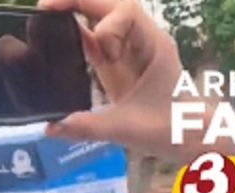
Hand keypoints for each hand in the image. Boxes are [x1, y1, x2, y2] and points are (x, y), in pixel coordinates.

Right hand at [38, 0, 234, 162]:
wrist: (191, 137)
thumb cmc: (171, 130)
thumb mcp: (128, 129)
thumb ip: (89, 126)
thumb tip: (51, 127)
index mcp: (153, 45)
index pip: (128, 12)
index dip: (107, 25)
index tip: (100, 52)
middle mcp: (141, 39)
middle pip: (110, 4)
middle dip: (78, 0)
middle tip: (44, 7)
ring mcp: (128, 49)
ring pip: (102, 15)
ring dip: (74, 10)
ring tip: (43, 15)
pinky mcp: (117, 62)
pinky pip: (95, 37)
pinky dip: (75, 31)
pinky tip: (52, 34)